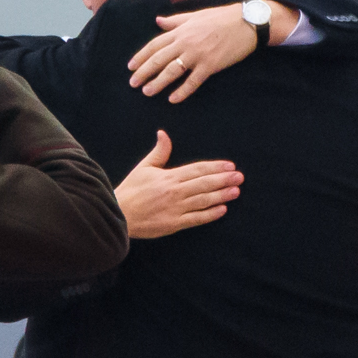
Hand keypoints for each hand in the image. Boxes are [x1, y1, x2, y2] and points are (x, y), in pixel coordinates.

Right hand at [115, 132, 242, 238]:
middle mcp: (175, 192)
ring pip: (204, 200)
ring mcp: (175, 209)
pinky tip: (222, 209)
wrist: (118, 214)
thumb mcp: (144, 168)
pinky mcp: (174, 224)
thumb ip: (158, 152)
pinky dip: (210, 214)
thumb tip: (164, 133)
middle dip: (224, 179)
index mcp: (169, 177)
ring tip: (236, 191)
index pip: (197, 169)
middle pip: (204, 183)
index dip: (215, 167)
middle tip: (240, 176)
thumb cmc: (131, 190)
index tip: (229, 165)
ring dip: (221, 195)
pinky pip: (196, 218)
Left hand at [127, 2, 301, 102]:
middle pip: (159, 59)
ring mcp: (198, 54)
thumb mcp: (195, 15)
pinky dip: (182, 91)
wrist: (247, 22)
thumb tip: (157, 21)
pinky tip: (173, 99)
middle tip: (133, 84)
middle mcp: (186, 42)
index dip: (141, 56)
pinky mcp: (211, 65)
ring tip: (147, 92)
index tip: (130, 67)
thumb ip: (175, 21)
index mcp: (181, 30)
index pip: (155, 45)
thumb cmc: (221, 17)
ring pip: (172, 71)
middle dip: (144, 72)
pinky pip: (193, 81)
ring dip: (158, 82)